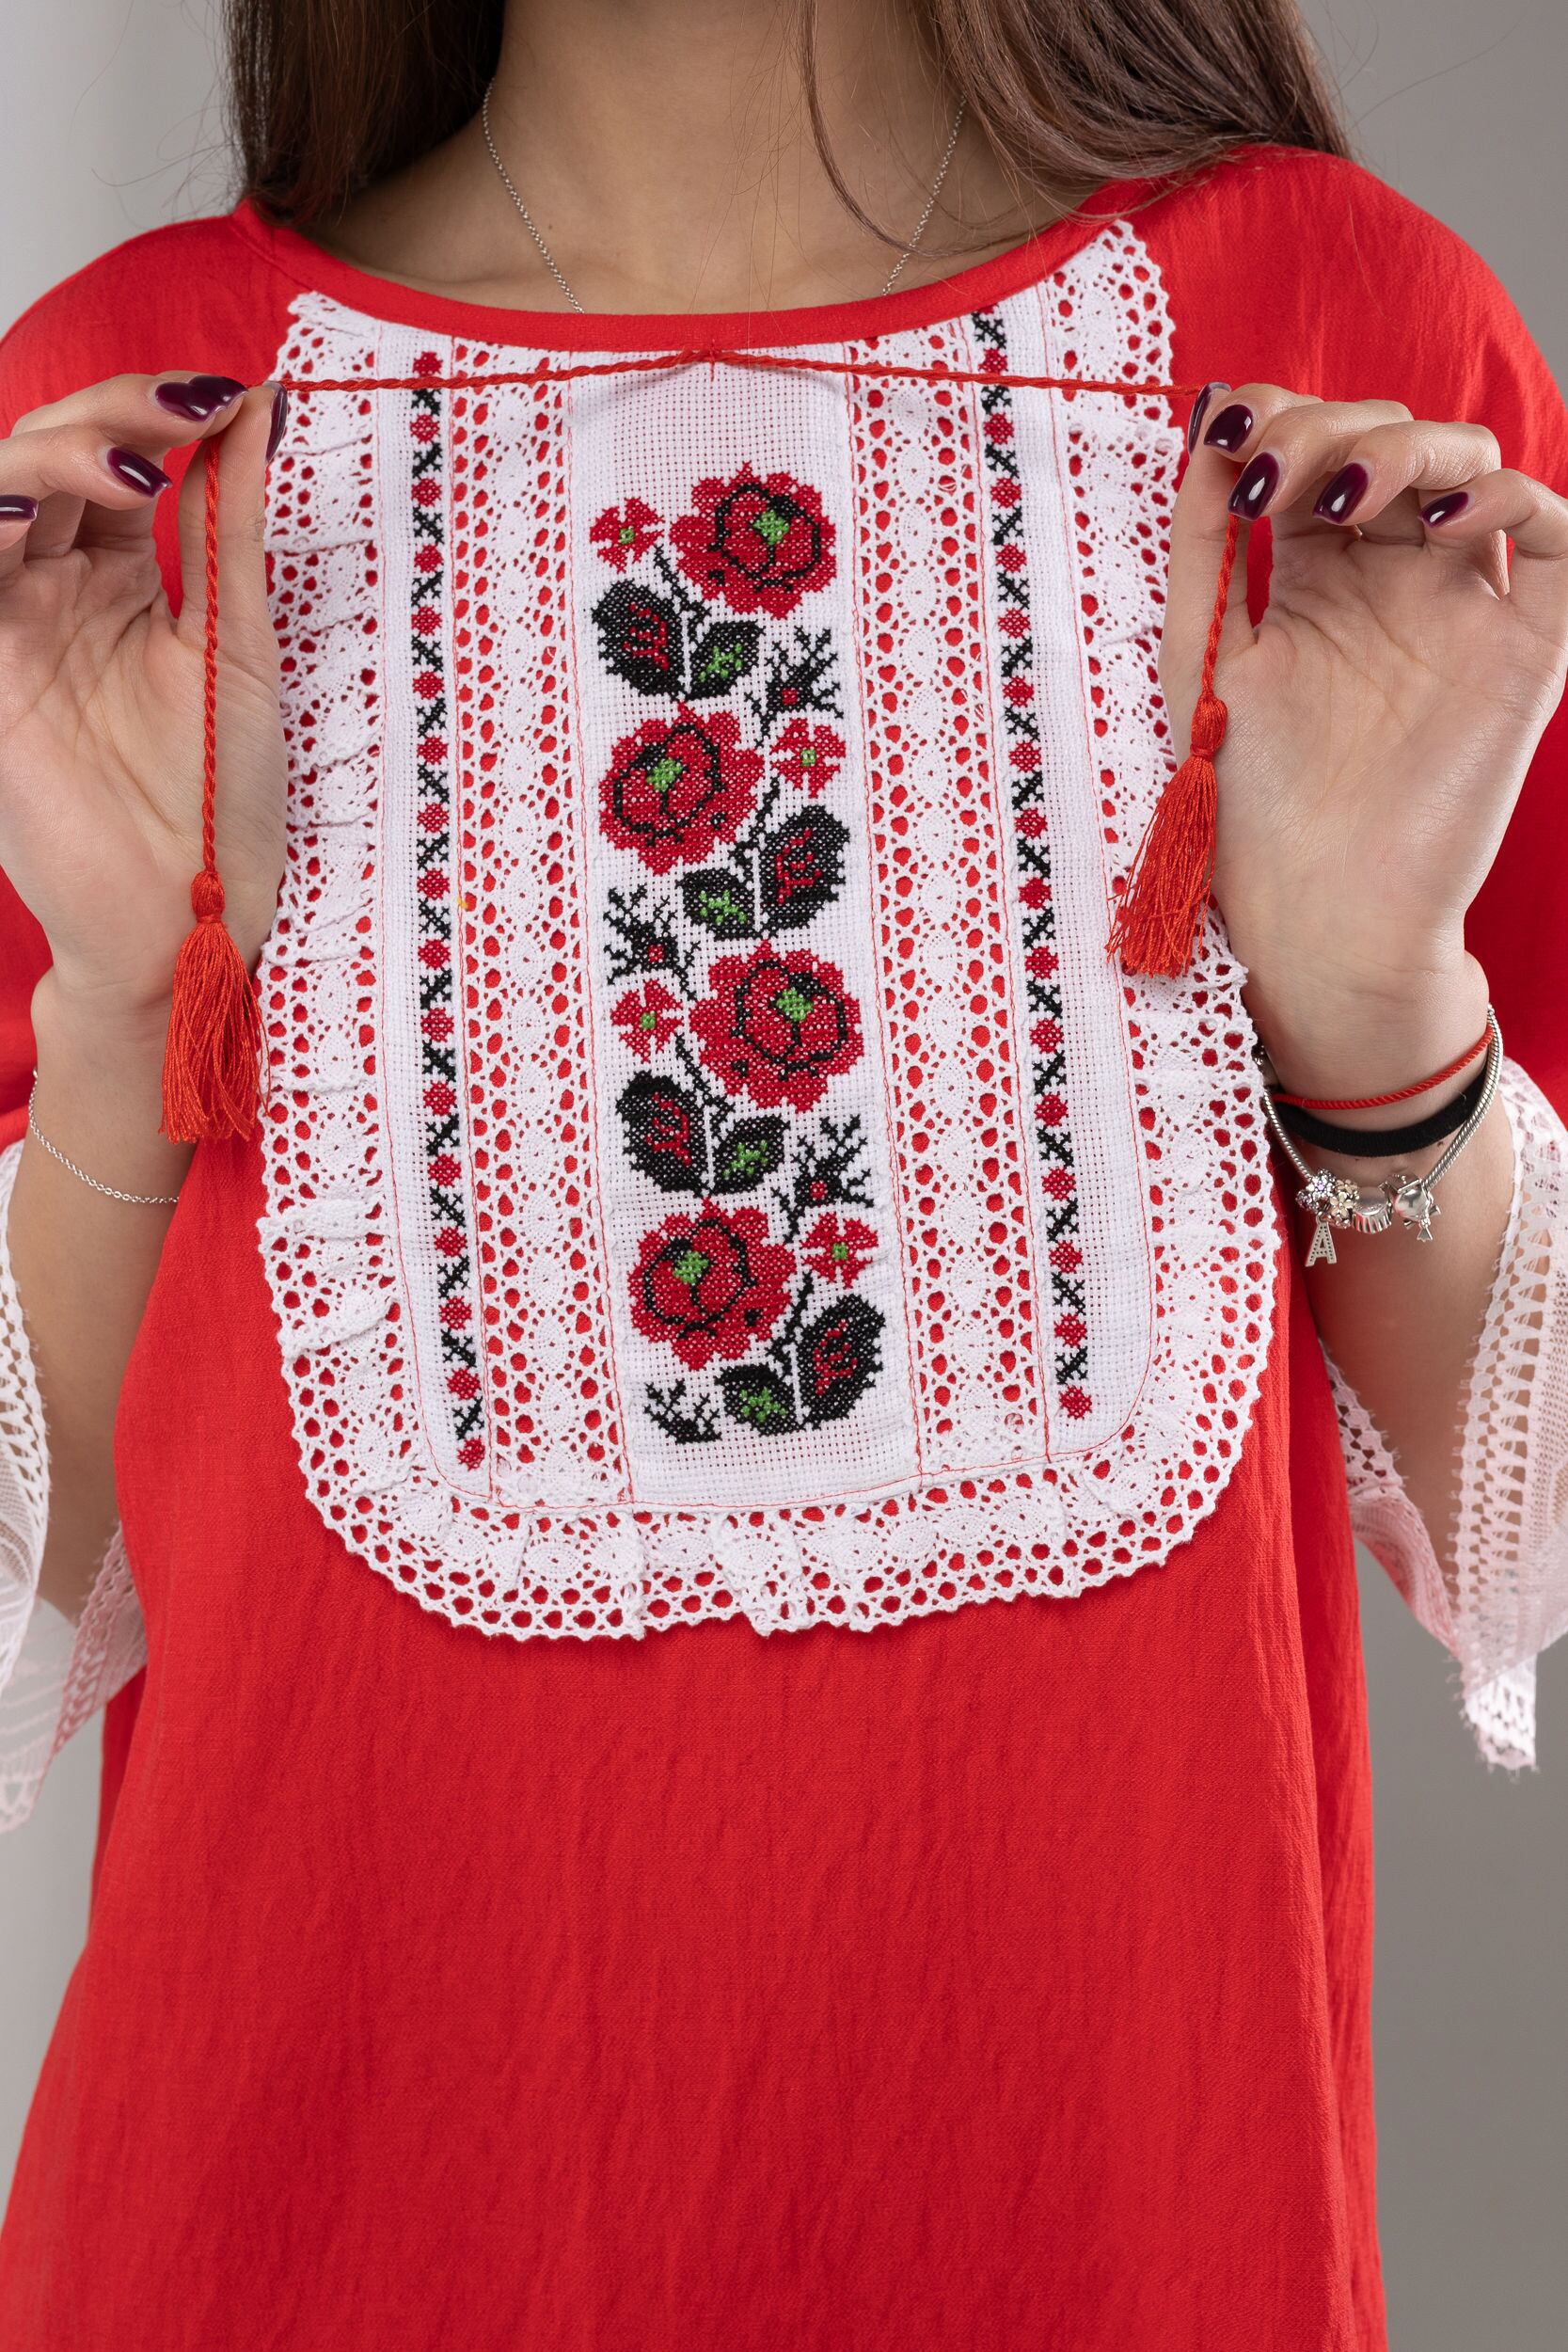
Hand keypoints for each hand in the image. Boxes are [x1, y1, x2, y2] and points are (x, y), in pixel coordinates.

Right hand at [0, 372, 287, 1036]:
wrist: (192, 912)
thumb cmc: (219, 798)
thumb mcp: (238, 639)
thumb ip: (231, 526)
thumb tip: (255, 408)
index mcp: (116, 577)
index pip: (114, 456)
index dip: (158, 411)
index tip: (229, 394)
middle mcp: (54, 589)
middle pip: (50, 456)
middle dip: (113, 414)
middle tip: (187, 408)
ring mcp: (12, 626)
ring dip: (54, 458)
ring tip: (129, 467)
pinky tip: (34, 511)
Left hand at [1163, 383, 1567, 1093]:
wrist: (1321, 919)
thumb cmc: (1255, 812)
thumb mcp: (1201, 662)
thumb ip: (1200, 548)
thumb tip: (1206, 417)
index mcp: (1316, 579)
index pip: (1316, 450)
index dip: (1281, 416)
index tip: (1229, 435)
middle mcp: (1395, 581)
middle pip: (1390, 440)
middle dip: (1329, 430)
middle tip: (1273, 477)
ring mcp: (1466, 609)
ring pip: (1471, 464)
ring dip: (1405, 448)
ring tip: (1344, 500)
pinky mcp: (1530, 650)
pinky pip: (1559, 539)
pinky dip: (1512, 501)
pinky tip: (1439, 521)